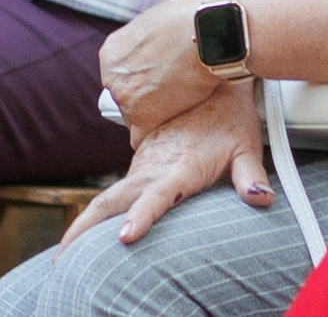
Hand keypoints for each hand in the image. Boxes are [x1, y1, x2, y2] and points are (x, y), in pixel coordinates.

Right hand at [61, 83, 266, 249]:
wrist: (206, 67)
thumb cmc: (229, 110)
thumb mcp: (245, 143)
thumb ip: (251, 173)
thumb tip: (261, 198)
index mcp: (179, 167)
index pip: (157, 196)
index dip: (141, 216)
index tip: (126, 237)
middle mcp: (154, 166)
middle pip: (113, 201)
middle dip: (87, 229)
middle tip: (66, 259)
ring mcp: (144, 161)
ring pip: (109, 194)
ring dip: (86, 221)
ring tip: (65, 252)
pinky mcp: (141, 157)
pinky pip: (117, 185)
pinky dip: (99, 207)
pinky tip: (88, 228)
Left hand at [97, 0, 221, 135]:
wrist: (207, 31)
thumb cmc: (193, 19)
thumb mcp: (159, 21)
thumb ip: (151, 39)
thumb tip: (164, 36)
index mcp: (112, 51)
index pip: (120, 76)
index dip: (142, 79)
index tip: (159, 80)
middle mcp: (112, 76)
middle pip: (125, 96)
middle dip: (146, 97)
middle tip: (172, 93)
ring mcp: (125, 98)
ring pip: (134, 117)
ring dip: (155, 114)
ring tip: (181, 106)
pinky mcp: (142, 117)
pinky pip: (141, 136)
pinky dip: (158, 132)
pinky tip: (175, 124)